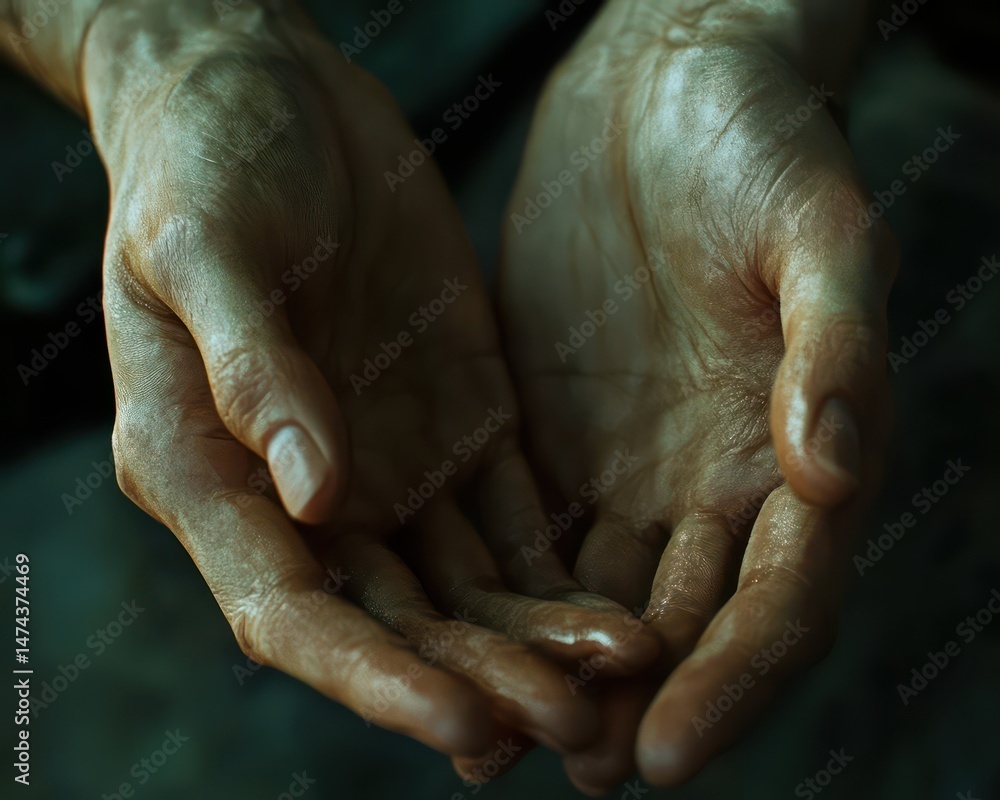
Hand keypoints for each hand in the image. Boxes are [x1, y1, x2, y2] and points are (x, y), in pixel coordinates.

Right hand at [86, 1, 655, 761]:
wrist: (260, 91)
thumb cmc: (199, 158)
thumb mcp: (202, 244)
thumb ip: (251, 370)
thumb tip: (312, 494)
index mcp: (209, 470)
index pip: (291, 608)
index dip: (373, 677)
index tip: (464, 723)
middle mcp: (303, 492)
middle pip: (393, 619)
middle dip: (482, 678)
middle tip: (575, 726)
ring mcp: (386, 460)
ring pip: (464, 583)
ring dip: (535, 638)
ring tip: (624, 671)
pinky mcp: (456, 419)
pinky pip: (510, 513)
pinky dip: (558, 565)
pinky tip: (619, 602)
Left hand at [500, 0, 895, 788]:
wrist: (666, 90)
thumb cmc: (762, 140)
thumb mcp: (815, 226)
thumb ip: (836, 344)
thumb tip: (838, 467)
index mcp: (796, 449)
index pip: (777, 599)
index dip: (730, 683)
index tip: (660, 756)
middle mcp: (716, 481)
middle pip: (682, 624)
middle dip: (629, 702)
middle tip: (571, 774)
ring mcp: (634, 464)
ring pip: (596, 596)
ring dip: (551, 673)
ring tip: (495, 746)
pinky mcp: (561, 433)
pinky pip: (528, 531)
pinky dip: (498, 593)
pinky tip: (448, 636)